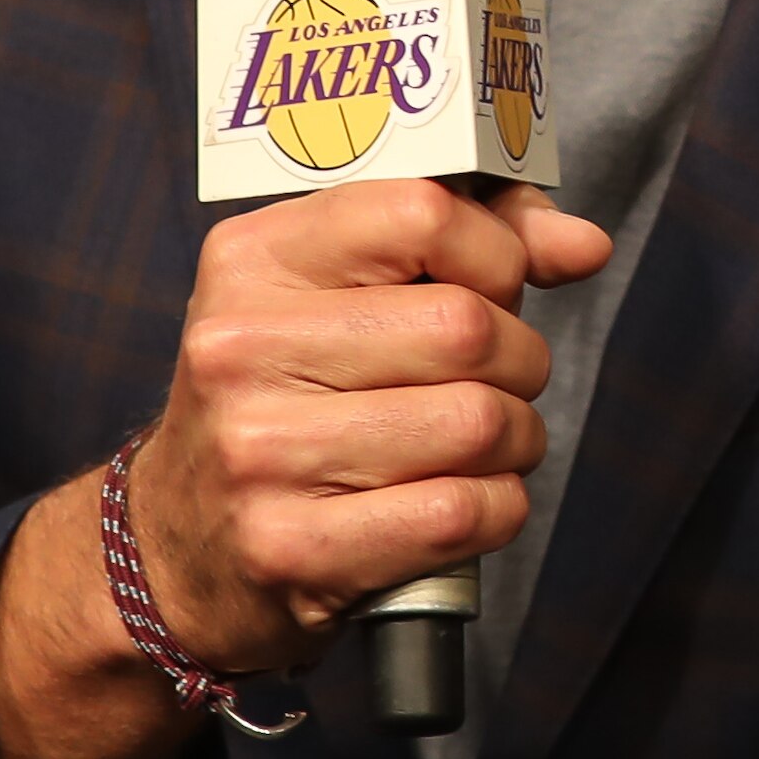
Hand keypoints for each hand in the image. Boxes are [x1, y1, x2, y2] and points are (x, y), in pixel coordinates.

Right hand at [0, 180, 609, 758]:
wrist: (177, 546)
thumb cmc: (280, 404)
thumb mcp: (335, 299)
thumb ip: (461, 249)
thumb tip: (581, 242)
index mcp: (252, 260)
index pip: (422, 211)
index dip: (497, 251)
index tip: (497, 286)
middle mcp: (240, 348)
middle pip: (468, 328)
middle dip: (520, 360)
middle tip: (500, 382)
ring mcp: (260, 453)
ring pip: (478, 423)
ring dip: (516, 440)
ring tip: (486, 444)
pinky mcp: (291, 546)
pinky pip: (460, 513)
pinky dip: (497, 509)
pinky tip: (467, 502)